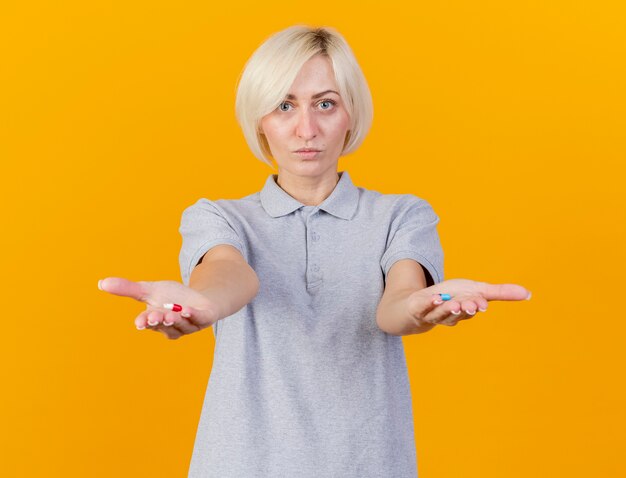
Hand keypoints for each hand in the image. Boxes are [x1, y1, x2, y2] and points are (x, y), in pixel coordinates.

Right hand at [98, 277, 220, 339]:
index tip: (140, 322)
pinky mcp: (203, 319)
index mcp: (156, 321)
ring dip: (175, 319)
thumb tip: (101, 283)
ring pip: (180, 324)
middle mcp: (171, 327)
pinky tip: (187, 310)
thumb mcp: (149, 290)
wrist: (200, 299)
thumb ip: (127, 289)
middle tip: (154, 316)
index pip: (148, 323)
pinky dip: (193, 315)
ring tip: (170, 313)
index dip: (144, 322)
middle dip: (159, 321)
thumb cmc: (172, 297)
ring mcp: (188, 325)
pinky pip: (198, 319)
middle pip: (164, 325)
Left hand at [406, 279, 530, 326]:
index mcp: (466, 311)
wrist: (419, 306)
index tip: (482, 304)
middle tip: (469, 305)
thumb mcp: (476, 290)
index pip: (473, 308)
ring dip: (447, 308)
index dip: (477, 305)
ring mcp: (433, 314)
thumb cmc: (452, 298)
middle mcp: (450, 316)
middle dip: (464, 309)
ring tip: (452, 303)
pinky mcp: (419, 309)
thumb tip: (529, 293)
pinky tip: (433, 298)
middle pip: (458, 313)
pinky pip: (423, 307)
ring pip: (441, 313)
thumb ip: (500, 292)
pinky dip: (429, 303)